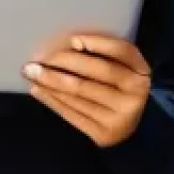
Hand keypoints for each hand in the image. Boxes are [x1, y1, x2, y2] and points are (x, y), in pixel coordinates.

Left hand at [24, 34, 151, 147]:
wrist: (129, 130)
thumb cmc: (120, 91)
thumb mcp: (125, 72)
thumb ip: (108, 59)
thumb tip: (69, 45)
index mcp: (141, 71)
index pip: (122, 51)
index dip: (98, 43)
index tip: (72, 40)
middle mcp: (134, 92)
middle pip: (98, 72)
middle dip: (66, 63)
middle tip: (40, 58)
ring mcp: (119, 114)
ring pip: (80, 93)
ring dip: (51, 82)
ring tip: (32, 72)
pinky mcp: (102, 132)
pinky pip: (72, 113)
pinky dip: (52, 100)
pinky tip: (38, 90)